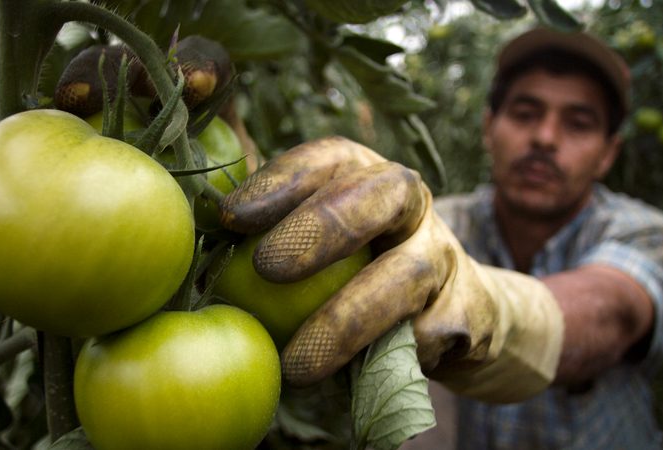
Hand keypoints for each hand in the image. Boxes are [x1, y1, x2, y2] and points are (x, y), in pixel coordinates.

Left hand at [220, 136, 563, 402]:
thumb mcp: (327, 241)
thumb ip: (273, 227)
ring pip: (407, 274)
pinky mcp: (468, 311)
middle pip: (381, 195)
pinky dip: (393, 358)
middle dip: (324, 226)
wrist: (458, 314)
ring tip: (297, 363)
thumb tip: (193, 226)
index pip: (329, 160)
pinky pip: (431, 334)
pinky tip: (360, 383)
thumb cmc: (365, 272)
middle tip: (266, 266)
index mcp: (368, 176)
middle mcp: (412, 205)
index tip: (231, 217)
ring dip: (349, 317)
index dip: (282, 181)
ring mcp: (445, 254)